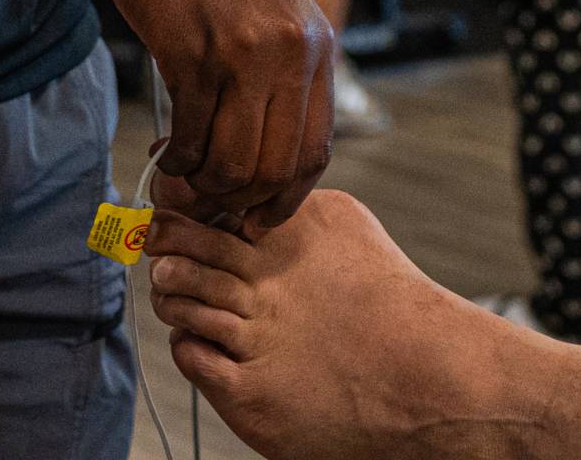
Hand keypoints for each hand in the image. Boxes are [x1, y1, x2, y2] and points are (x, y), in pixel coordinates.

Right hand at [94, 0, 336, 234]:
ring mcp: (246, 54)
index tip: (257, 214)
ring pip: (235, 162)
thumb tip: (270, 149)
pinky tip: (166, 150)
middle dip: (242, 200)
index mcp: (316, 42)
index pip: (318, 147)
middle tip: (210, 201)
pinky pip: (192, 137)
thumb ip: (280, 68)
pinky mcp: (195, 55)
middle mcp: (292, 51)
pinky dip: (177, 158)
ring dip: (205, 184)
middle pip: (279, 167)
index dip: (286, 194)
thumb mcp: (268, 6)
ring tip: (183, 175)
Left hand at [147, 192, 551, 459]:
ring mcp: (255, 340)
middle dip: (162, 240)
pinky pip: (191, 356)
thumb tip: (257, 188)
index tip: (170, 202)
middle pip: (183, 248)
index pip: (207, 207)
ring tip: (171, 289)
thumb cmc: (389, 299)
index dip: (180, 204)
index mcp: (284, 240)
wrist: (424, 378)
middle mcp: (264, 286)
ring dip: (170, 292)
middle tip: (156, 241)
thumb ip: (298, 206)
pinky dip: (186, 341)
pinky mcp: (248, 392)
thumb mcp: (349, 225)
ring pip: (178, 302)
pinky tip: (195, 336)